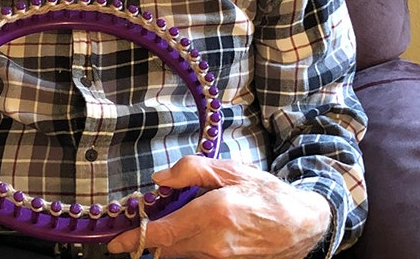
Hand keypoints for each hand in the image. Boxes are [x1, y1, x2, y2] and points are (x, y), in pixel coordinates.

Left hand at [106, 156, 330, 258]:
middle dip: (154, 235)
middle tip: (155, 216)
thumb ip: (191, 170)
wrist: (303, 224)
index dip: (134, 239)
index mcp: (212, 214)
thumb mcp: (231, 170)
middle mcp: (213, 243)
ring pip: (180, 255)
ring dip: (173, 241)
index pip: (160, 233)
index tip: (116, 242)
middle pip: (165, 248)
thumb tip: (160, 178)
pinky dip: (190, 247)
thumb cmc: (268, 195)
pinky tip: (201, 231)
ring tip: (186, 219)